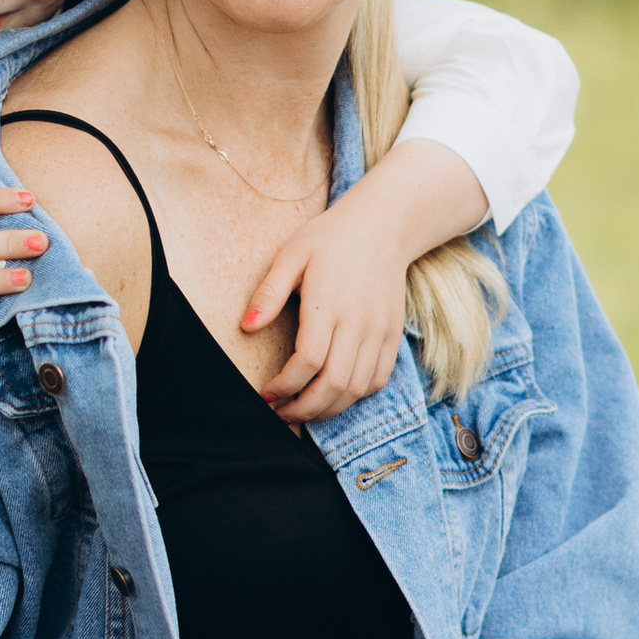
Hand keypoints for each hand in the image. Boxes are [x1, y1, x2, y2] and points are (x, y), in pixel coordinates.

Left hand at [243, 193, 412, 424]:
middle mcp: (357, 322)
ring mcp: (379, 331)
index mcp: (327, 304)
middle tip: (280, 413)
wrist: (384, 225)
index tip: (265, 393)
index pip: (307, 362)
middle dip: (303, 409)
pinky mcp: (392, 335)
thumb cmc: (330, 237)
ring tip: (303, 409)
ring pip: (356, 389)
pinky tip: (334, 394)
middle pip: (333, 385)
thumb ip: (269, 293)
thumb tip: (246, 327)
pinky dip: (355, 396)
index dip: (284, 386)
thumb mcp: (291, 255)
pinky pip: (377, 379)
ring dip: (328, 409)